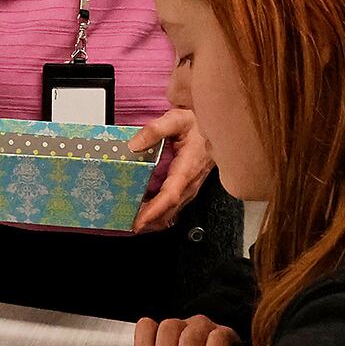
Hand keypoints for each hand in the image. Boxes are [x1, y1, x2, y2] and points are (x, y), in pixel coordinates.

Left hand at [129, 108, 213, 232]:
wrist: (217, 125)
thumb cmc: (198, 123)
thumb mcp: (176, 119)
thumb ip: (155, 130)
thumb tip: (134, 145)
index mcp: (187, 167)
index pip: (170, 196)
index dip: (154, 210)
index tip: (139, 221)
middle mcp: (190, 182)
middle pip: (170, 210)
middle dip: (150, 222)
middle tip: (127, 225)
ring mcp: (191, 186)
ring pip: (172, 211)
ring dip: (154, 220)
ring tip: (132, 222)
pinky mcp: (189, 187)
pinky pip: (174, 205)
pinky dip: (160, 213)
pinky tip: (146, 213)